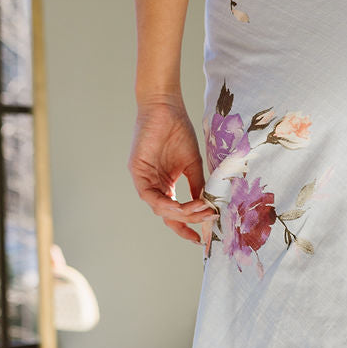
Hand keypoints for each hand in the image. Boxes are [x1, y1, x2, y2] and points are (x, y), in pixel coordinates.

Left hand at [128, 94, 215, 243]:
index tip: (200, 239)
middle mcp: (154, 185)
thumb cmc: (179, 131)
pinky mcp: (137, 172)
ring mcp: (145, 180)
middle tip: (207, 218)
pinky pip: (149, 196)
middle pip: (169, 215)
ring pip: (160, 209)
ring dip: (180, 213)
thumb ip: (198, 186)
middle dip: (189, 220)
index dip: (186, 227)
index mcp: (165, 185)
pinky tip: (179, 206)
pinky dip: (164, 204)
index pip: (174, 214)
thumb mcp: (193, 164)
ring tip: (199, 210)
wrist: (166, 108)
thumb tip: (208, 208)